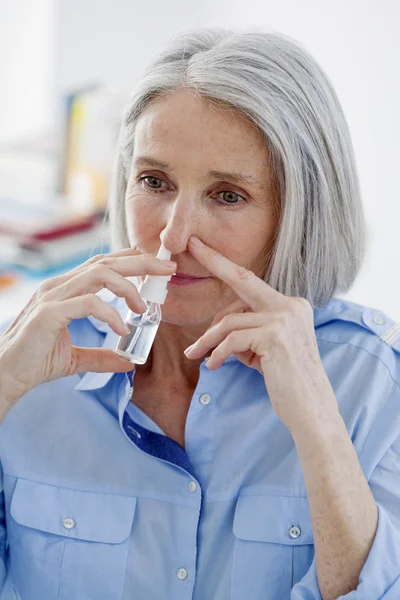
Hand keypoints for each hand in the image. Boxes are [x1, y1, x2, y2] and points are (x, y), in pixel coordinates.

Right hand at [0, 248, 176, 403]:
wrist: (6, 376)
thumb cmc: (35, 362)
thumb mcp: (75, 359)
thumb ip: (101, 356)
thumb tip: (128, 361)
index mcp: (65, 289)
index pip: (102, 264)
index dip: (131, 260)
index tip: (157, 266)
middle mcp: (58, 286)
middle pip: (106, 262)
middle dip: (140, 263)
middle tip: (168, 268)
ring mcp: (52, 296)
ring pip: (98, 274)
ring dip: (128, 287)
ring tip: (145, 307)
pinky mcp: (49, 313)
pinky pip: (88, 303)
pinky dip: (110, 313)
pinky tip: (122, 328)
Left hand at [184, 236, 337, 431]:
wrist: (311, 409)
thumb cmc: (286, 381)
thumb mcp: (266, 349)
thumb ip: (248, 330)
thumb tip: (219, 328)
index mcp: (291, 306)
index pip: (252, 280)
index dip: (224, 262)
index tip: (202, 246)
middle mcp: (291, 306)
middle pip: (243, 279)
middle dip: (214, 261)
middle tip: (189, 246)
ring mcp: (284, 319)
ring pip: (229, 321)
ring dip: (208, 340)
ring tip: (195, 354)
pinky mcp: (275, 336)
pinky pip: (232, 340)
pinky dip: (217, 353)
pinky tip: (213, 365)